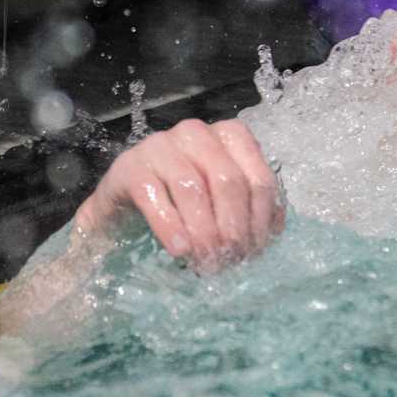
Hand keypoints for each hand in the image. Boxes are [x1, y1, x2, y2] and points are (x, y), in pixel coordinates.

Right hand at [73, 118, 283, 269]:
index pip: (258, 177)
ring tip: (208, 262)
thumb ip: (248, 208)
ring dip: (205, 232)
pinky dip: (171, 227)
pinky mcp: (130, 166)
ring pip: (193, 188)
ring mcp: (161, 146)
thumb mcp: (220, 202)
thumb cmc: (181, 201)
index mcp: (229, 136)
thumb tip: (273, 230)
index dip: (260, 218)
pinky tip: (180, 251)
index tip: (255, 251)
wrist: (124, 203)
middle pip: (228, 182)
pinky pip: (155, 197)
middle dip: (233, 228)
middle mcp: (197, 134)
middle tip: (230, 260)